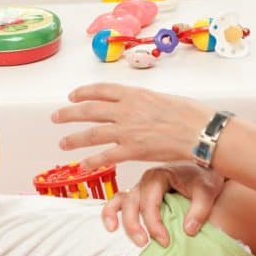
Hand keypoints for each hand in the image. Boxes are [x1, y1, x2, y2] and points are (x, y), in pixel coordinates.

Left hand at [51, 83, 211, 170]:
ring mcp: (127, 130)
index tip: (73, 95)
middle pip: (89, 110)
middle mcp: (126, 110)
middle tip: (56, 117)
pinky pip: (106, 156)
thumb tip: (139, 108)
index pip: (101, 90)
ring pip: (92, 134)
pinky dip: (92, 161)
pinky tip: (83, 164)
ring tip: (62, 143)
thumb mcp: (163, 98)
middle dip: (69, 113)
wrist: (199, 130)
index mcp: (134, 94)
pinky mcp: (132, 150)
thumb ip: (145, 103)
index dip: (83, 92)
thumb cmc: (190, 114)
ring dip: (74, 139)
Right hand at [103, 162, 225, 246]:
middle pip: (132, 202)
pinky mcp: (138, 195)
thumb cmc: (205, 178)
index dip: (155, 224)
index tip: (165, 242)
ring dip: (115, 216)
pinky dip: (111, 212)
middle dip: (134, 225)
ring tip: (114, 232)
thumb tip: (188, 230)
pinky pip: (118, 201)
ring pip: (120, 201)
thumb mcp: (208, 191)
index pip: (151, 202)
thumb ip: (200, 210)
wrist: (205, 168)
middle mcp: (145, 180)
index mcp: (159, 175)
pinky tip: (111, 227)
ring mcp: (139, 187)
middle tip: (143, 244)